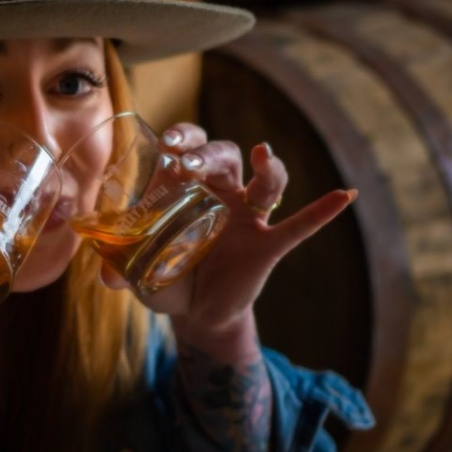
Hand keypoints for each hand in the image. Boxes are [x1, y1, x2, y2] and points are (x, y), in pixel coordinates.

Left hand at [99, 123, 355, 333]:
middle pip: (225, 155)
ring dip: (266, 167)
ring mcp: (247, 217)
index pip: (187, 146)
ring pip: (265, 181)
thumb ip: (120, 268)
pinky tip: (345, 195)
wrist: (194, 314)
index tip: (168, 141)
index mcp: (185, 186)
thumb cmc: (164, 277)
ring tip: (262, 156)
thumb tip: (106, 277)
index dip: (182, 137)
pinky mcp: (267, 244)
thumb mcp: (137, 270)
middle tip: (190, 164)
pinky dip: (322, 210)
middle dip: (209, 153)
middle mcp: (220, 192)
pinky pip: (299, 225)